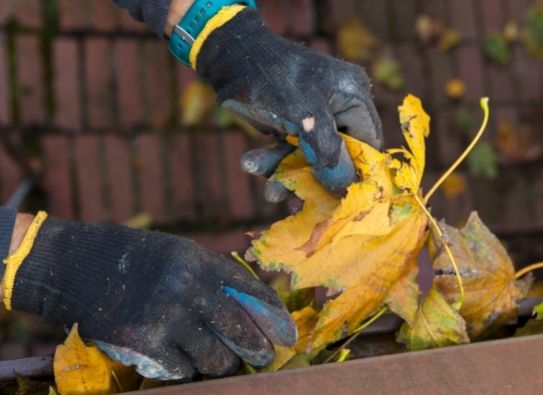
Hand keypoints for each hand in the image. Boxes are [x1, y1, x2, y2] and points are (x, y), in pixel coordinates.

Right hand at [7, 214, 294, 379]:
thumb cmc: (140, 259)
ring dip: (224, 364)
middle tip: (262, 358)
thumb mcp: (182, 254)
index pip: (251, 293)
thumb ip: (216, 278)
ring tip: (224, 361)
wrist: (81, 265)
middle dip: (257, 350)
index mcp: (200, 262)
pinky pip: (183, 369)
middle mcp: (186, 288)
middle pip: (239, 331)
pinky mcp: (143, 343)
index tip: (287, 335)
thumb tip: (257, 306)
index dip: (274, 318)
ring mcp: (164, 317)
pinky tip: (187, 361)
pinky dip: (189, 369)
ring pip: (215, 357)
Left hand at [192, 7, 382, 200]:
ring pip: (310, 158)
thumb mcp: (302, 112)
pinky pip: (290, 152)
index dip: (357, 172)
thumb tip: (344, 184)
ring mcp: (315, 118)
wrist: (227, 58)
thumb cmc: (270, 76)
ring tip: (270, 192)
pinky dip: (274, 163)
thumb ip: (326, 147)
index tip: (343, 199)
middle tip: (298, 203)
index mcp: (353, 96)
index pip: (368, 143)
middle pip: (338, 156)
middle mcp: (339, 107)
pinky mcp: (293, 126)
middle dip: (315, 180)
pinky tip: (252, 165)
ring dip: (288, 175)